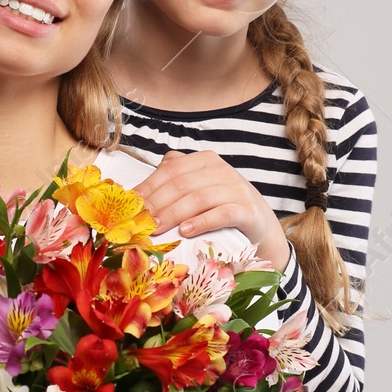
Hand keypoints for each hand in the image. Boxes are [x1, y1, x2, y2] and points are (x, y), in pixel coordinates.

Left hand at [132, 150, 290, 268]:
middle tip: (140, 221)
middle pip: (181, 184)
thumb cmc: (222, 207)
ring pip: (198, 198)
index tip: (131, 204)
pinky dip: (202, 221)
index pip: (170, 169)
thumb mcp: (198, 188)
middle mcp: (221, 170)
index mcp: (204, 160)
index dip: (148, 186)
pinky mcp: (247, 210)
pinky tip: (185, 231)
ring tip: (156, 228)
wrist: (260, 225)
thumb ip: (174, 181)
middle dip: (157, 202)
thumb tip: (138, 190)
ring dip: (174, 214)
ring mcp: (236, 188)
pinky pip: (222, 213)